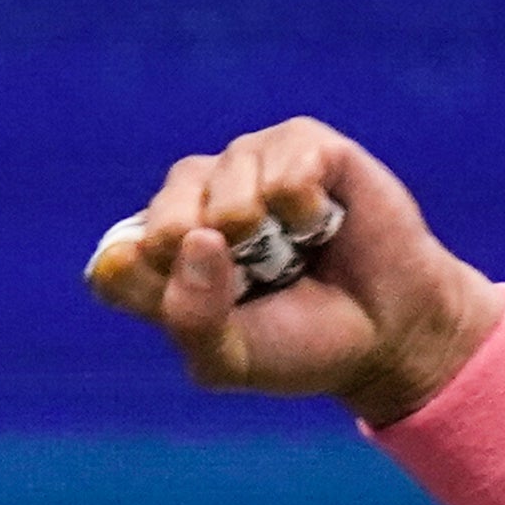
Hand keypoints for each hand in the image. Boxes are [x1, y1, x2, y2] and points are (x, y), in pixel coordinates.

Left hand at [85, 118, 504, 427]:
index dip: (158, 295)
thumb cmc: (300, 344)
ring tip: (293, 252)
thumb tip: (195, 239)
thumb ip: (191, 319)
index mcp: (161, 256)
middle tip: (255, 282)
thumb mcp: (231, 361)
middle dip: (214, 269)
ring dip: (266, 241)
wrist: (387, 334)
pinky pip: (284, 171)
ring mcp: (244, 165)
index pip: (117, 266)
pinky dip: (305, 213)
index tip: (208, 316)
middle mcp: (193, 201)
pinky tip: (319, 224)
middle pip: (163, 224)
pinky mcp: (300, 144)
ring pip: (224, 191)